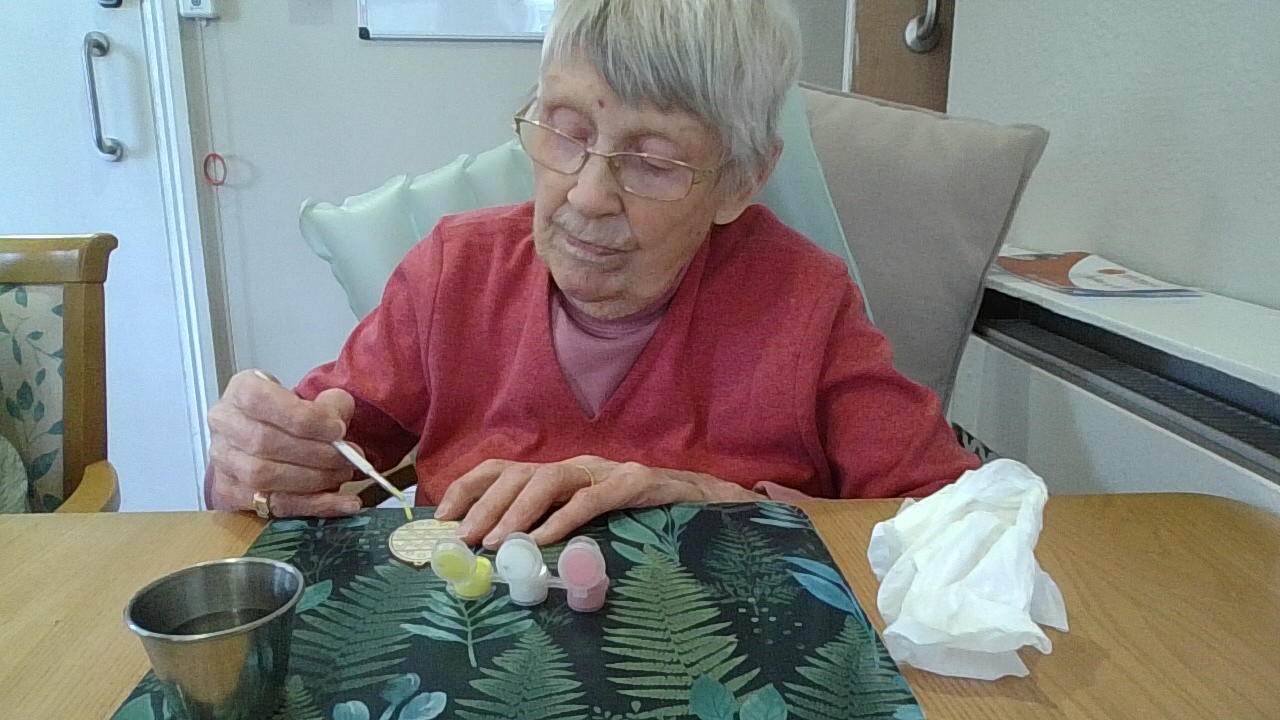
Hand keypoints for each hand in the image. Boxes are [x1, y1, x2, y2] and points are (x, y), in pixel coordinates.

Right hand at [205, 369, 361, 516]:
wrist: (266, 432)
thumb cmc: (290, 413)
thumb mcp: (312, 397)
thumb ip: (329, 403)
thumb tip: (337, 421)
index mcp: (241, 390)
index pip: (262, 402)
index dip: (303, 418)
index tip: (338, 429)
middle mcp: (224, 424)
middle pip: (264, 442)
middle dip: (315, 453)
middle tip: (349, 457)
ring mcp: (223, 461)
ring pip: (264, 475)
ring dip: (314, 479)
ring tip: (343, 474)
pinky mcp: (231, 493)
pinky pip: (275, 504)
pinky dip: (314, 506)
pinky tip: (343, 503)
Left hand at [434, 455, 759, 548]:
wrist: (715, 503)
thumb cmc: (649, 517)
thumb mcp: (593, 520)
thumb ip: (555, 527)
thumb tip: (505, 556)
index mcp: (564, 472)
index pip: (504, 467)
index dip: (469, 488)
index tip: (443, 517)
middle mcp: (581, 464)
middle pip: (520, 471)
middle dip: (486, 504)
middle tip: (467, 540)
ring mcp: (609, 470)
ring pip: (551, 478)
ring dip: (517, 509)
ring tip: (497, 540)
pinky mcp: (638, 483)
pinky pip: (594, 499)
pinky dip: (565, 518)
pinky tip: (544, 540)